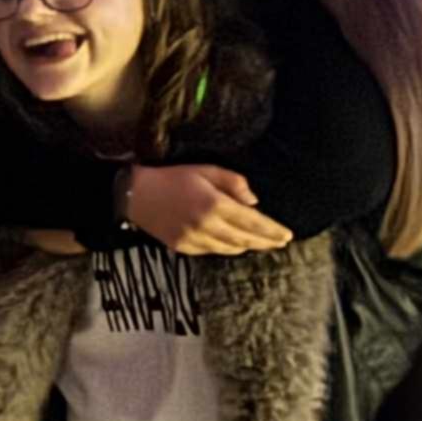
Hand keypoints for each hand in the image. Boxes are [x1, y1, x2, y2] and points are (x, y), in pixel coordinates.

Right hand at [124, 162, 289, 254]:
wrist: (135, 194)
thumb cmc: (172, 177)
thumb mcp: (206, 170)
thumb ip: (233, 182)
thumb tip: (253, 201)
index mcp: (214, 204)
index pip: (252, 222)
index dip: (271, 230)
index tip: (287, 236)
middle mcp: (206, 226)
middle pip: (244, 239)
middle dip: (265, 242)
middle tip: (280, 243)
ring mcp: (194, 239)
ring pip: (229, 248)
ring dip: (247, 246)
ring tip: (260, 244)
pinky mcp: (183, 247)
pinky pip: (212, 250)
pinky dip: (226, 247)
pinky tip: (234, 244)